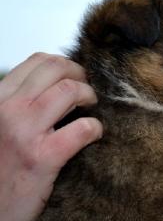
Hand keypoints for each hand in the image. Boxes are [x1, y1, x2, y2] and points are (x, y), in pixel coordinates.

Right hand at [0, 53, 102, 220]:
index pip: (37, 61)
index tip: (75, 77)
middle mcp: (8, 109)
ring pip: (71, 91)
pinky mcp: (43, 159)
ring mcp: (25, 132)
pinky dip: (95, 128)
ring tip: (92, 108)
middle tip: (88, 90)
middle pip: (56, 68)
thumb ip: (18, 107)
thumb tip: (52, 91)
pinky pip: (82, 129)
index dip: (64, 65)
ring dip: (89, 96)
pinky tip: (94, 134)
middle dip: (80, 74)